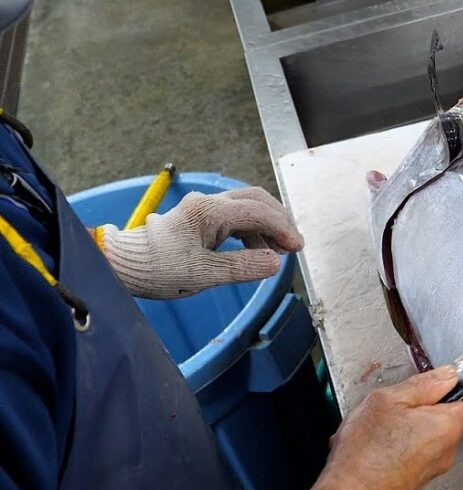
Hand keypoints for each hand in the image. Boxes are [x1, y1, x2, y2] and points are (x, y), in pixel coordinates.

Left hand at [98, 187, 304, 298]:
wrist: (123, 264)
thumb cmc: (157, 268)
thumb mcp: (203, 273)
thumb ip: (242, 267)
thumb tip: (275, 263)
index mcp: (209, 211)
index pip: (258, 212)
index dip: (283, 228)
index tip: (297, 248)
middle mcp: (208, 204)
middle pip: (256, 200)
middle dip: (279, 221)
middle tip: (293, 245)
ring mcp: (203, 209)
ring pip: (247, 208)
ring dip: (266, 228)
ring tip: (276, 253)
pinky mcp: (200, 219)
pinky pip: (235, 218)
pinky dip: (252, 231)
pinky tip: (255, 251)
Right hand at [316, 365, 462, 489]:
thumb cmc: (368, 451)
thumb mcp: (389, 400)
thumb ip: (424, 385)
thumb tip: (449, 376)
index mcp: (447, 428)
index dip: (448, 395)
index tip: (426, 392)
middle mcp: (446, 453)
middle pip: (443, 423)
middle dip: (419, 414)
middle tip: (391, 412)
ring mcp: (430, 472)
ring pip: (422, 440)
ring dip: (401, 432)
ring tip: (373, 433)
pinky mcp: (413, 485)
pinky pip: (408, 458)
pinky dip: (392, 451)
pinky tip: (368, 450)